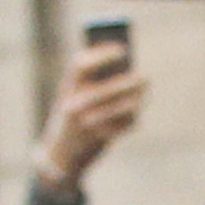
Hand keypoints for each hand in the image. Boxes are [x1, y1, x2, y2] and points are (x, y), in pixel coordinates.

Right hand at [35, 41, 147, 191]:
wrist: (60, 154)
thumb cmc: (71, 118)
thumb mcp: (73, 96)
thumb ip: (92, 80)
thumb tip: (124, 64)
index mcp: (66, 89)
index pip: (81, 66)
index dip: (102, 55)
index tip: (121, 49)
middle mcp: (74, 105)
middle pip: (105, 90)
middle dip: (127, 83)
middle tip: (144, 76)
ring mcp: (86, 124)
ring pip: (117, 109)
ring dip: (135, 100)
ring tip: (144, 90)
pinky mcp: (98, 139)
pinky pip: (122, 126)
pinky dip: (131, 119)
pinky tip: (135, 112)